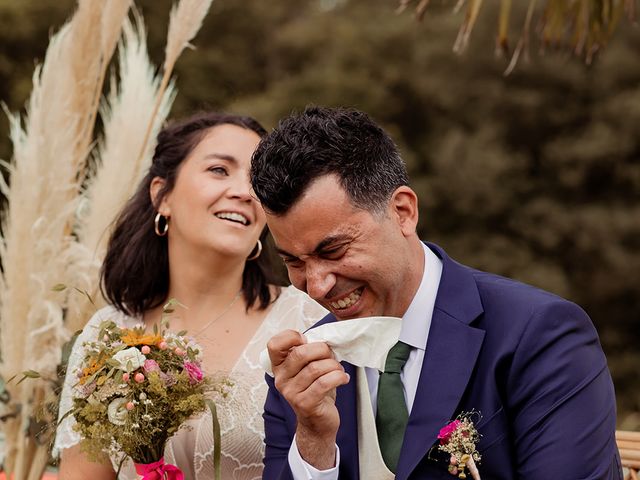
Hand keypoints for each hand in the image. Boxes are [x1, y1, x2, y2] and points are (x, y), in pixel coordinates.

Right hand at [267, 329, 349, 468]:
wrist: (317, 423)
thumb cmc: (314, 390)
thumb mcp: (307, 369)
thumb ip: (308, 353)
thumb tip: (323, 339)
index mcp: (279, 367)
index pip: (274, 344)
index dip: (292, 336)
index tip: (307, 341)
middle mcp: (281, 379)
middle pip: (300, 353)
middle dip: (322, 350)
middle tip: (331, 356)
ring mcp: (291, 393)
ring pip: (316, 368)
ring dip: (333, 365)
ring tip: (339, 370)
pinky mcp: (305, 403)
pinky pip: (324, 382)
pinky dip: (338, 376)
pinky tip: (343, 378)